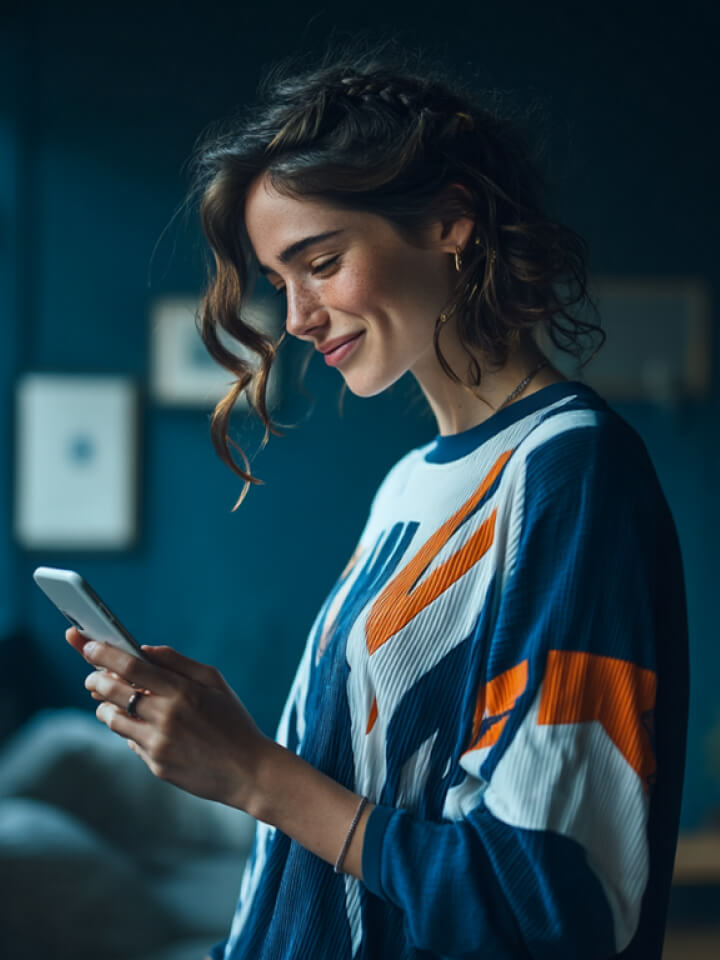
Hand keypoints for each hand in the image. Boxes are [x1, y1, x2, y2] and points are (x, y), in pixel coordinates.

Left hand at [66, 627, 269, 810]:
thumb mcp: (215, 682)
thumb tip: (143, 650)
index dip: (104, 653)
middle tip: (93, 677)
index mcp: (182, 691)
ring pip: (112, 719)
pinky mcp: (155, 766)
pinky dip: (131, 731)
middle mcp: (166, 717)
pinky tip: (147, 728)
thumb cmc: (233, 721)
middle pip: (111, 691)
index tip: (88, 645)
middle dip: (95, 679)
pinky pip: (130, 742)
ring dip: (106, 707)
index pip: (131, 666)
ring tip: (116, 703)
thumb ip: (178, 662)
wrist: (249, 772)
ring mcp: (158, 744)